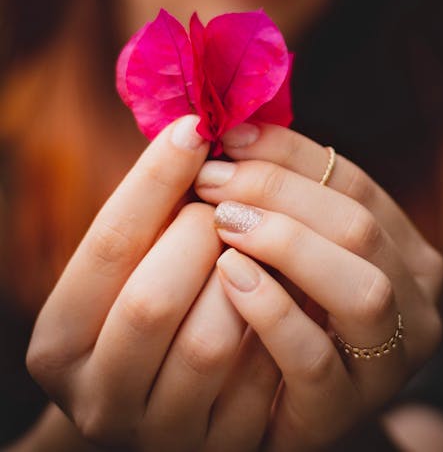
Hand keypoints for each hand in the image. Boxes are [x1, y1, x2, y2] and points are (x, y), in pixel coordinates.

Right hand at [26, 115, 279, 451]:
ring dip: (243, 277)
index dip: (153, 180)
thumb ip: (149, 213)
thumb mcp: (131, 267)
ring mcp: (160, 434)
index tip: (193, 128)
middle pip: (153, 299)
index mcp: (59, 342)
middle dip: (198, 235)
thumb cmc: (151, 305)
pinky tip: (277, 293)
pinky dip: (278, 320)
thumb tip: (193, 130)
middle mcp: (98, 398)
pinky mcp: (224, 451)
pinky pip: (263, 376)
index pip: (108, 246)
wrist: (169, 402)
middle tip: (220, 209)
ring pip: (210, 340)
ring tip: (248, 250)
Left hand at [195, 123, 442, 450]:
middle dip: (279, 191)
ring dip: (286, 242)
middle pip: (358, 226)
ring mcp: (387, 363)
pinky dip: (270, 309)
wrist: (269, 407)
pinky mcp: (341, 412)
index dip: (291, 153)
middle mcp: (413, 304)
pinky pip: (315, 357)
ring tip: (223, 222)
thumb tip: (234, 129)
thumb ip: (279, 197)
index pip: (354, 183)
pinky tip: (228, 276)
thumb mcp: (289, 248)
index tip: (231, 136)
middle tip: (212, 180)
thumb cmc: (277, 308)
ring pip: (361, 288)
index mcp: (403, 252)